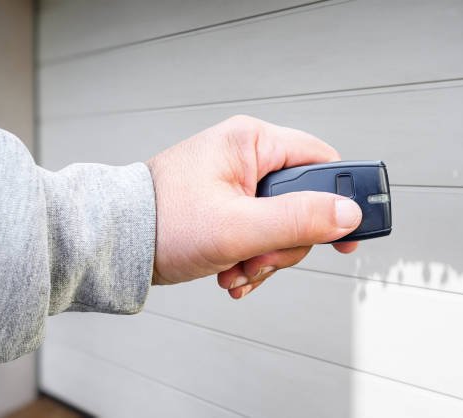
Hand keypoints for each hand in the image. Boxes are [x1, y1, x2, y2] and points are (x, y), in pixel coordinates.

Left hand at [146, 115, 361, 298]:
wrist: (116, 243)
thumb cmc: (161, 222)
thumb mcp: (237, 226)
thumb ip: (297, 219)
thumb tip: (347, 214)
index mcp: (251, 143)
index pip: (321, 161)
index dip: (339, 199)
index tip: (346, 234)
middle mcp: (246, 157)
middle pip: (303, 202)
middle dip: (287, 242)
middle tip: (260, 258)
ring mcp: (236, 184)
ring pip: (282, 225)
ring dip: (266, 257)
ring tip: (238, 269)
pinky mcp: (228, 206)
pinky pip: (260, 234)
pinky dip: (251, 259)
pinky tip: (231, 271)